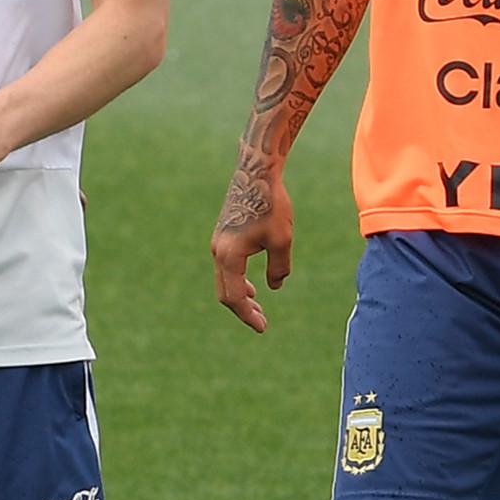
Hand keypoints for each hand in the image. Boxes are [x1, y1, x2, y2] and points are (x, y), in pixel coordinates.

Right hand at [212, 163, 294, 333]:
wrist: (256, 171)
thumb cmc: (271, 204)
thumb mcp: (282, 240)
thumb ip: (279, 267)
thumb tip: (275, 287)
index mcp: (229, 256)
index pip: (234, 297)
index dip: (248, 315)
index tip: (262, 327)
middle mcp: (218, 251)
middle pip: (225, 292)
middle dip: (243, 309)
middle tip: (261, 321)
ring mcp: (218, 242)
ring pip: (224, 279)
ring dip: (239, 294)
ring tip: (256, 304)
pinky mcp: (223, 234)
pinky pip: (226, 266)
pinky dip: (236, 280)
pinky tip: (251, 284)